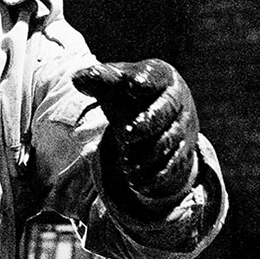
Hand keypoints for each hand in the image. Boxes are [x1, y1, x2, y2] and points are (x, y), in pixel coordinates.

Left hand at [71, 58, 199, 219]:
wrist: (159, 119)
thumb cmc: (133, 96)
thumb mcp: (117, 85)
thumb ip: (99, 79)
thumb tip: (77, 78)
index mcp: (161, 77)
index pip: (156, 75)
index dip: (145, 80)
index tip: (132, 85)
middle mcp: (176, 101)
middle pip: (166, 110)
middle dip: (147, 122)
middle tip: (126, 134)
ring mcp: (181, 128)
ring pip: (168, 142)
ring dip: (147, 155)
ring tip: (125, 164)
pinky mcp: (181, 153)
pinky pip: (172, 166)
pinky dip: (154, 176)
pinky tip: (136, 183)